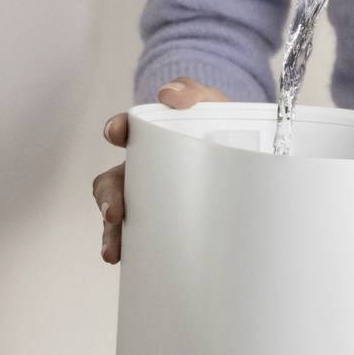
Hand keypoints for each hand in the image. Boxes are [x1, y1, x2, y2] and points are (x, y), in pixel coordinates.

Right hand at [94, 79, 229, 264]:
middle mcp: (141, 168)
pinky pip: (139, 237)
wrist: (245, 152)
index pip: (125, 131)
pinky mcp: (162, 221)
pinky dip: (129, 250)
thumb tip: (170, 96)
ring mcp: (149, 198)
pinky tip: (126, 263)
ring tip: (113, 251)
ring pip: (119, 215)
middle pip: (113, 181)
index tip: (115, 133)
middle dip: (108, 197)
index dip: (117, 130)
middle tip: (114, 213)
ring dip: (111, 233)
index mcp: (150, 137)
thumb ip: (192, 91)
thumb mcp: (210, 103)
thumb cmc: (218, 125)